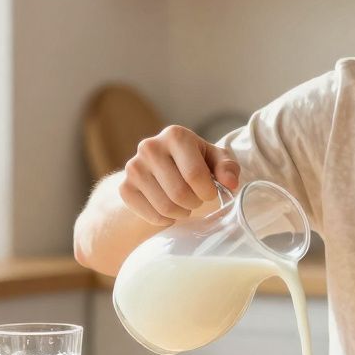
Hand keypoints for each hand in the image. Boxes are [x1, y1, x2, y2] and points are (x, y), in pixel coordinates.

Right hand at [118, 125, 239, 225]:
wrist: (158, 171)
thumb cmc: (195, 163)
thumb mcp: (215, 160)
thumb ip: (227, 168)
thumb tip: (230, 183)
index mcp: (176, 135)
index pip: (195, 174)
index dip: (208, 192)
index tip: (211, 193)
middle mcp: (150, 147)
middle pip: (179, 193)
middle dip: (195, 203)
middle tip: (196, 200)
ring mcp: (134, 167)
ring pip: (165, 206)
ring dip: (181, 212)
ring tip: (184, 205)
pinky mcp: (124, 187)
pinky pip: (150, 214)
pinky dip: (164, 219)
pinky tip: (169, 211)